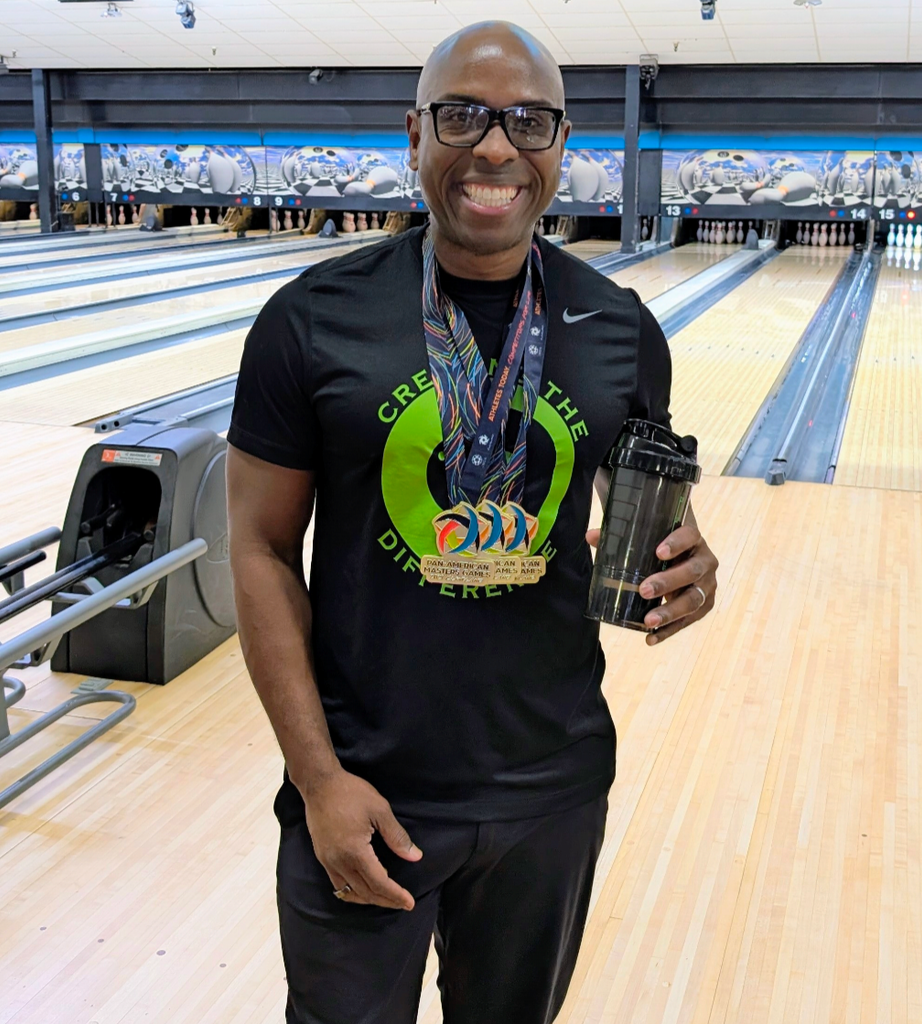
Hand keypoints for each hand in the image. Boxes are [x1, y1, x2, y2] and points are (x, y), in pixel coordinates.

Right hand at [303, 769, 422, 909]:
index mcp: (355, 851)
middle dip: (386, 900)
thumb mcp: (380, 810)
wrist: (319, 784)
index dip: (395, 895)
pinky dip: (352, 891)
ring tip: (385, 897)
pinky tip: (362, 886)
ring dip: (369, 899)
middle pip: (365, 892)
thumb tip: (415, 857)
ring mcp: (327, 861)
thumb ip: (397, 836)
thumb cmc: (351, 793)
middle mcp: (339, 861)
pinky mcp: (322, 857)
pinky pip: (337, 884)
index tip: (409, 903)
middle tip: (402, 903)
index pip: (379, 883)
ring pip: (349, 892)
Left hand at [586, 523, 717, 645]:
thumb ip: (620, 537)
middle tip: (644, 590)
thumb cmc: (662, 545)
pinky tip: (651, 638)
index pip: (689, 536)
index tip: (658, 553)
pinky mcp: (704, 604)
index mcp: (693, 538)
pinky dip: (669, 630)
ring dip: (671, 612)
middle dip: (668, 582)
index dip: (676, 544)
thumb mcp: (647, 539)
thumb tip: (591, 537)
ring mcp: (707, 584)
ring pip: (694, 599)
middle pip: (691, 572)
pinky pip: (689, 621)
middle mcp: (705, 561)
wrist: (685, 557)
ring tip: (648, 621)